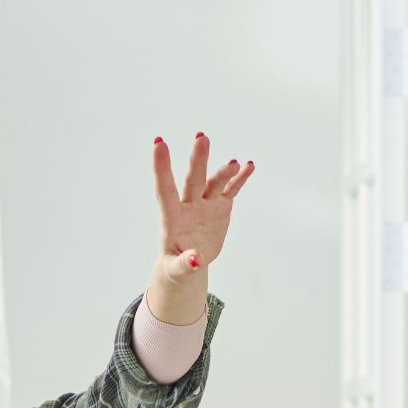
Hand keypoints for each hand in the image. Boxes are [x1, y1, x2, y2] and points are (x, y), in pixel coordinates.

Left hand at [151, 132, 253, 285]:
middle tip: (202, 138)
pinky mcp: (220, 206)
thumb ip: (184, 264)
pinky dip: (240, 178)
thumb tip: (196, 260)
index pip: (165, 189)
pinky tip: (249, 165)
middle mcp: (188, 205)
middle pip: (193, 180)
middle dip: (198, 160)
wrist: (190, 261)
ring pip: (214, 183)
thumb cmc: (177, 265)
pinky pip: (231, 190)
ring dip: (224, 172)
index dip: (162, 168)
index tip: (159, 143)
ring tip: (234, 164)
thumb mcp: (177, 269)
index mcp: (172, 218)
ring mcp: (205, 204)